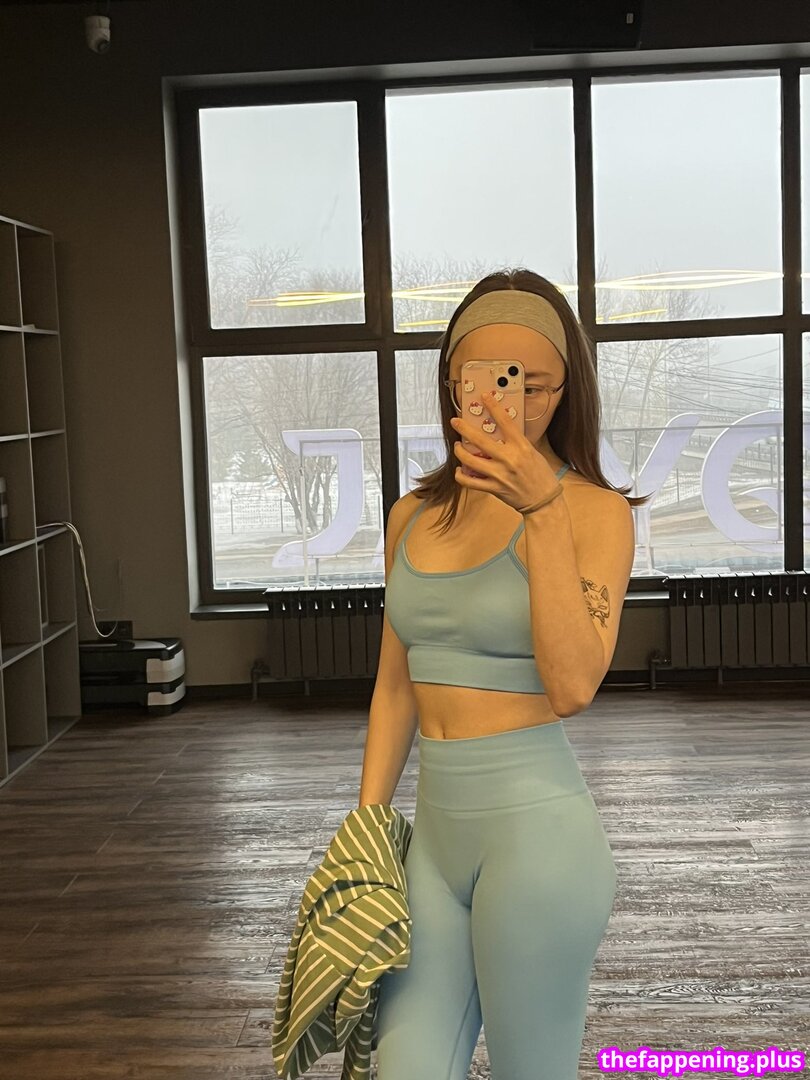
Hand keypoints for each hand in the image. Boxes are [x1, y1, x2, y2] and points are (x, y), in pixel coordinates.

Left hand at [449, 390, 560, 511]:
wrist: (543, 500)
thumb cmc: (540, 475)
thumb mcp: (533, 453)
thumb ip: (516, 443)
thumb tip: (500, 433)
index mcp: (521, 447)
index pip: (505, 422)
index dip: (493, 407)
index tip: (484, 397)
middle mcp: (509, 459)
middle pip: (480, 440)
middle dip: (464, 428)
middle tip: (455, 421)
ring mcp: (500, 475)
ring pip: (470, 460)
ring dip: (459, 451)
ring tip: (457, 446)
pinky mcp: (494, 488)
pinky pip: (470, 482)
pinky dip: (461, 476)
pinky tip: (459, 470)